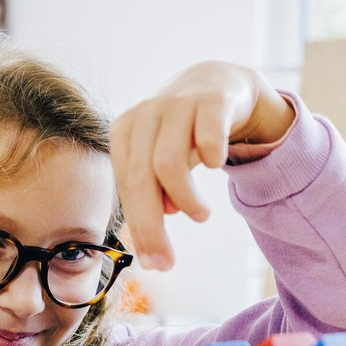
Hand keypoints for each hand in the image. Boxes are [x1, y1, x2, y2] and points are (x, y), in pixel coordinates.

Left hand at [110, 61, 294, 270]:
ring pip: (169, 162)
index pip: (126, 187)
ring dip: (185, 199)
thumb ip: (154, 192)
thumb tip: (157, 229)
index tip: (153, 263)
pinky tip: (216, 166)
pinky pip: (208, 132)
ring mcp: (178, 104)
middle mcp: (146, 115)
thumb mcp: (162, 159)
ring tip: (200, 216)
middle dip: (152, 227)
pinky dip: (211, 154)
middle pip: (141, 179)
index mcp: (125, 132)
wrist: (220, 82)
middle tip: (168, 261)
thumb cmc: (186, 130)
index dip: (138, 228)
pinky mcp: (212, 98)